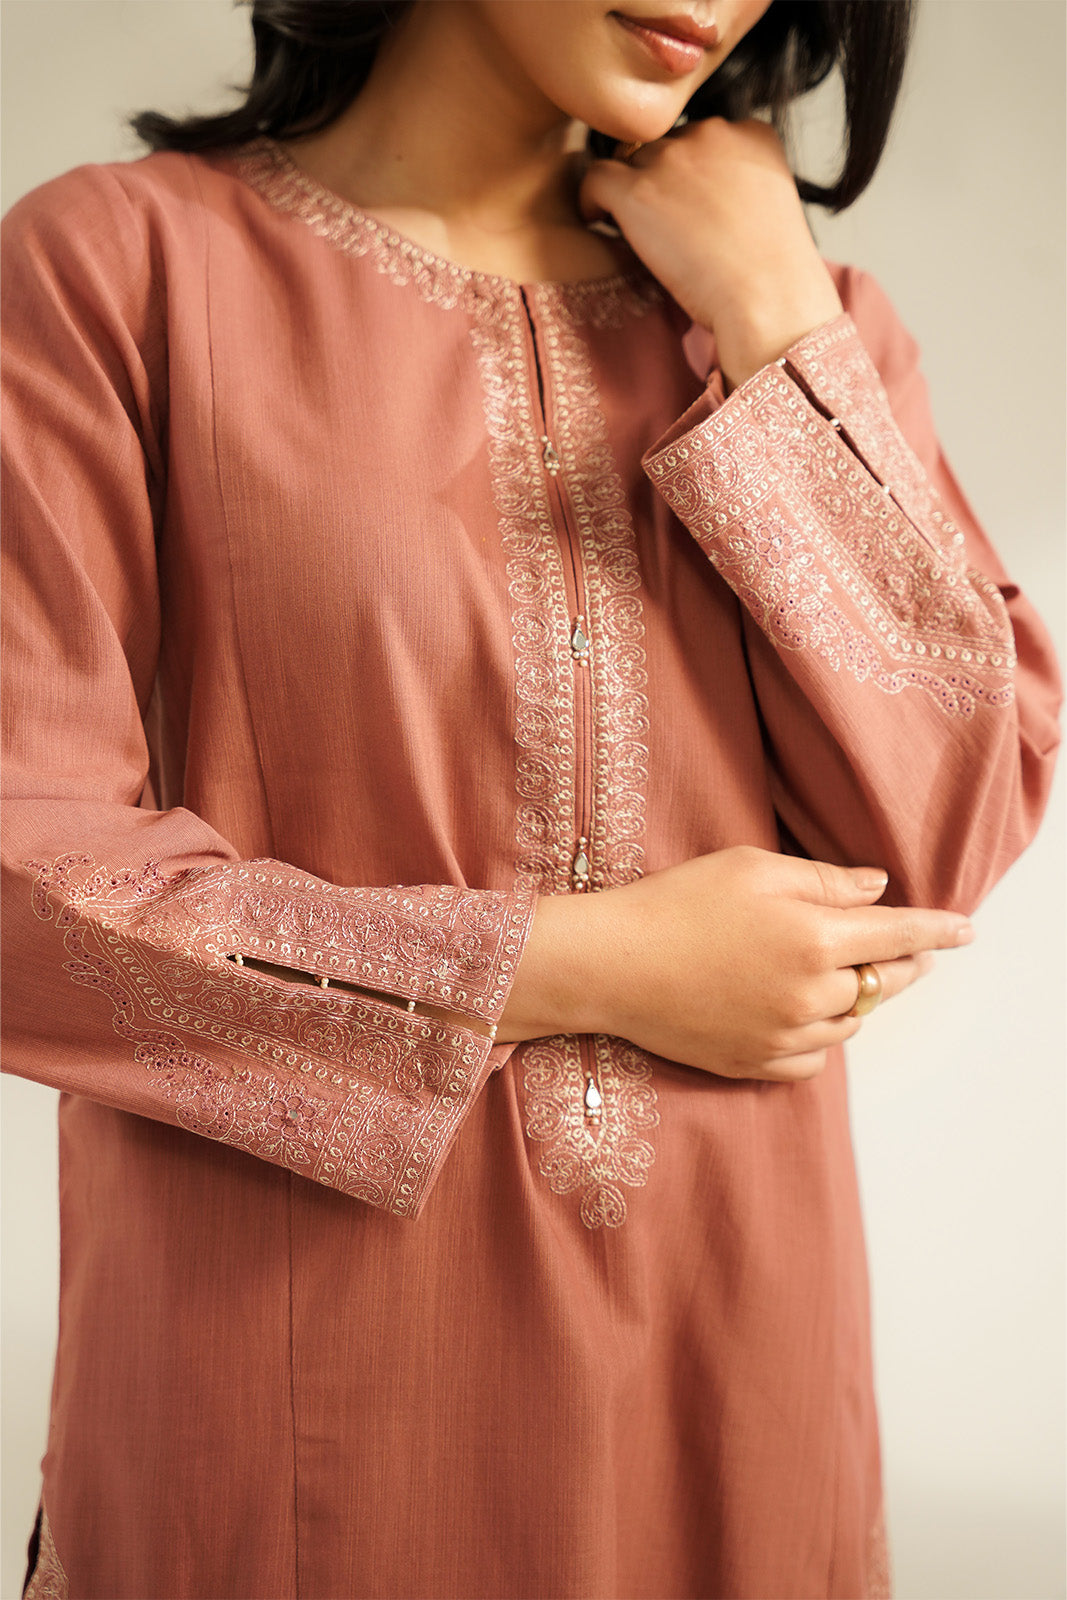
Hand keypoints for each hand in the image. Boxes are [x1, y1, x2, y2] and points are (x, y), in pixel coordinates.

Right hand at [499, 846, 972, 1080]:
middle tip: (901, 949)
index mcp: (815, 937)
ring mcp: (785, 1035)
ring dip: (855, 998)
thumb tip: (876, 890)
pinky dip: (819, 1033)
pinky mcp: (758, 1063)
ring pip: (850, 1021)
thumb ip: (824, 881)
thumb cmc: (676, 902)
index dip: (938, 930)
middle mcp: (810, 993)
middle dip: (901, 963)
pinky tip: (797, 1010)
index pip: (900, 935)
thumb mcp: (751, 867)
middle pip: (884, 982)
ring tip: (828, 972)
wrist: (612, 965)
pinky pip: (815, 1055)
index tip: (966, 930)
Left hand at [577, 118, 843, 391]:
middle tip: (664, 228)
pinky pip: (595, 178)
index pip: (703, 138)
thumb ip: (737, 183)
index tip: (688, 209)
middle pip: (664, 147)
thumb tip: (696, 196)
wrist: (768, 299)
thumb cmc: (772, 274)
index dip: (690, 174)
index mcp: (751, 132)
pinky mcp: (637, 191)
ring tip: (639, 233)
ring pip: (630, 162)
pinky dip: (592, 200)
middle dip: (659, 182)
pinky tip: (599, 222)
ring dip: (630, 193)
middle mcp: (711, 132)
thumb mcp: (769, 206)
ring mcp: (671, 158)